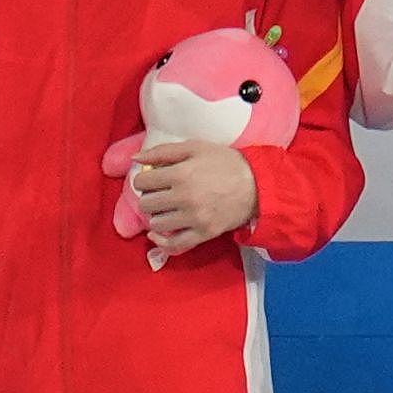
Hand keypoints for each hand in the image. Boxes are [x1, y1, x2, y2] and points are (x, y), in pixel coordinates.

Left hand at [132, 137, 258, 255]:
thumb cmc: (226, 162)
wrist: (258, 184)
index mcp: (180, 174)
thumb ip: (163, 151)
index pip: (142, 182)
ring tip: (166, 210)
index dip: (144, 180)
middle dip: (149, 198)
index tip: (153, 180)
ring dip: (157, 217)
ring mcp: (194, 218)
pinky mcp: (203, 233)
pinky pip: (174, 245)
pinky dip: (161, 242)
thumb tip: (135, 159)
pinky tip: (158, 235)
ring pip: (156, 224)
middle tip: (160, 195)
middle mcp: (184, 198)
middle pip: (146, 204)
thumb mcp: (196, 147)